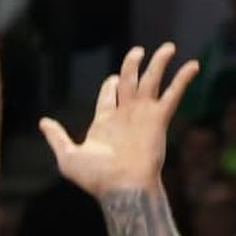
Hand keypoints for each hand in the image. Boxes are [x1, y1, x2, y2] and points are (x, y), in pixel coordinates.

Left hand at [41, 44, 197, 197]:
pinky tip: (193, 65)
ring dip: (159, 63)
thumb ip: (57, 137)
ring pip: (151, 81)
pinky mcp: (159, 118)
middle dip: (133, 65)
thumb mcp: (68, 157)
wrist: (122, 188)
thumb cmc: (96, 178)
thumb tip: (43, 122)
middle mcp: (126, 115)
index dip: (110, 84)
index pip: (109, 95)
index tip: (113, 78)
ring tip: (168, 47)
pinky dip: (183, 79)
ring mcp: (144, 115)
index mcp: (106, 122)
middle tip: (138, 51)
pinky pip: (173, 94)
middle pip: (130, 81)